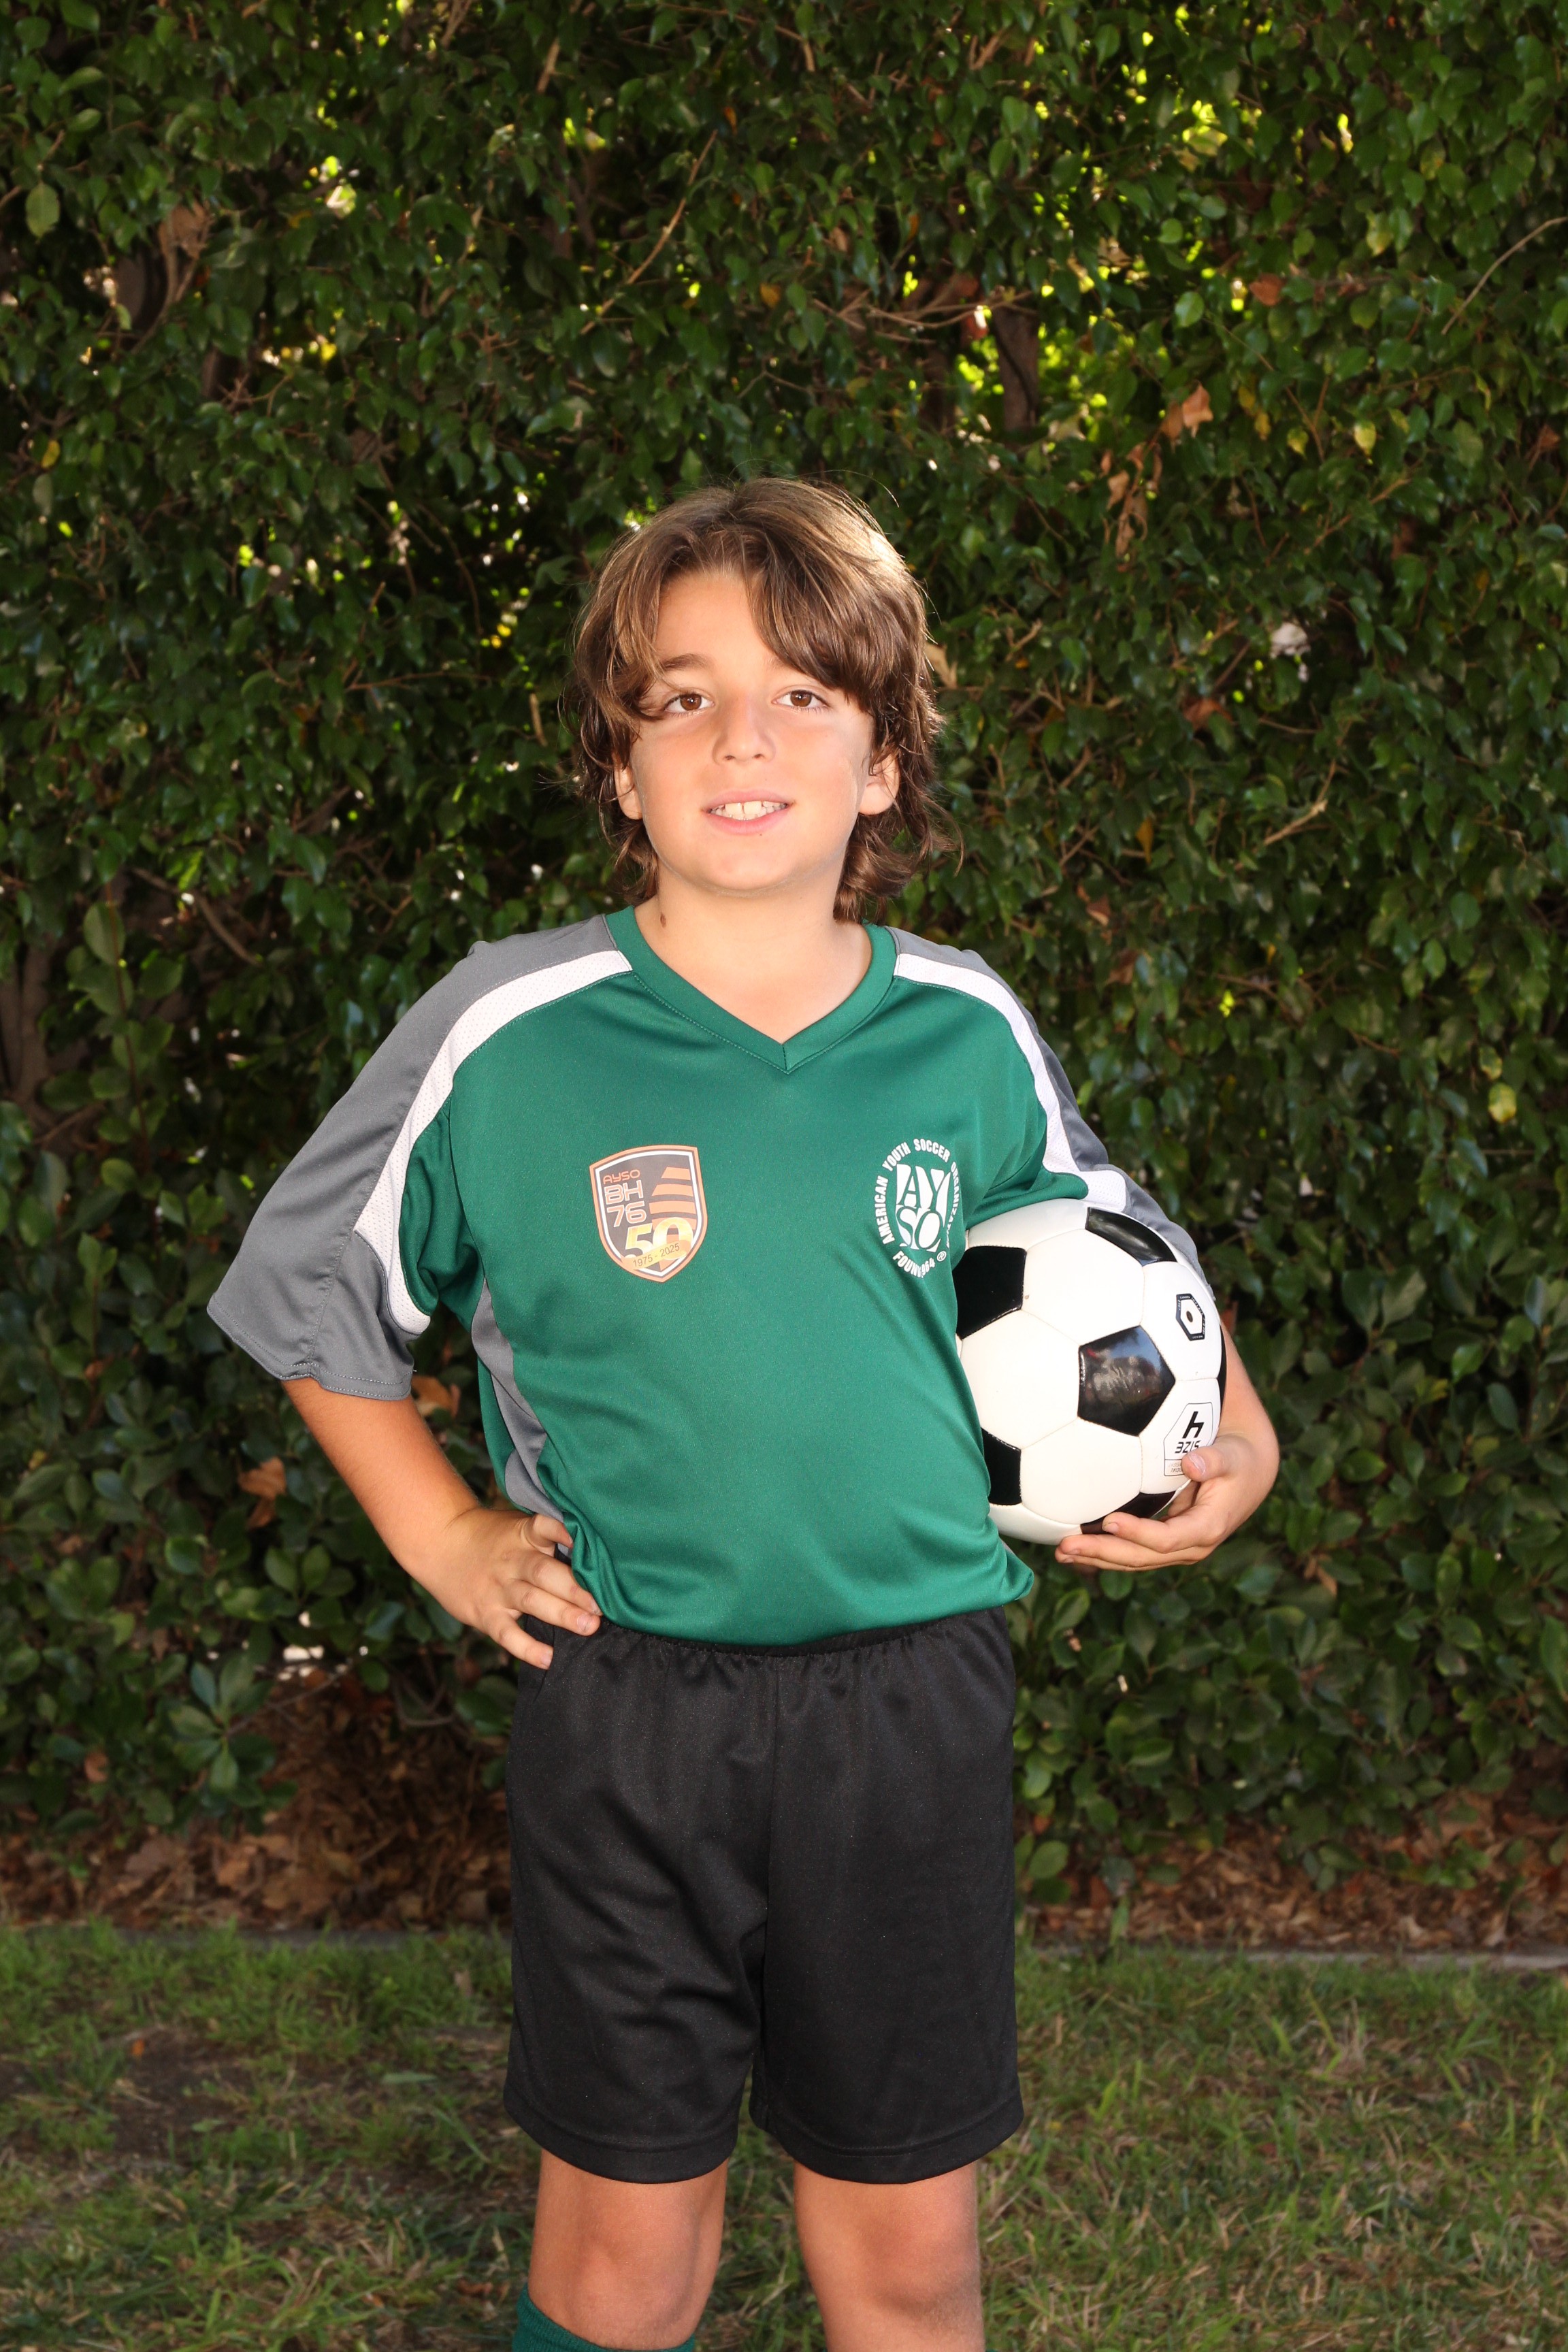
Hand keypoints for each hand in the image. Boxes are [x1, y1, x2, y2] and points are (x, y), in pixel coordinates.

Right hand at [415, 1506, 601, 1669]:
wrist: (441, 1543)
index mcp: (524, 1535)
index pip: (546, 1528)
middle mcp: (513, 1561)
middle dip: (575, 1589)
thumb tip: (594, 1549)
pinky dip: (527, 1648)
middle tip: (601, 1605)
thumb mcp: (517, 1526)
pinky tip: (548, 1658)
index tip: (589, 1542)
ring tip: (588, 1626)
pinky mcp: (486, 1613)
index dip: (566, 1533)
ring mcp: (499, 1588)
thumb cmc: (491, 1536)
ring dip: (561, 1614)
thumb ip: (548, 1536)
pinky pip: (507, 1633)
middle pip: (545, 1572)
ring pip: (532, 1601)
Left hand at [1054, 1329, 1279, 1575]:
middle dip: (1103, 1554)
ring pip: (1132, 1560)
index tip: (1108, 1521)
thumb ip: (1215, 1460)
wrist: (1248, 1475)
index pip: (1166, 1539)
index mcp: (1206, 1529)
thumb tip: (1193, 1463)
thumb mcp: (1232, 1456)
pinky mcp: (1164, 1543)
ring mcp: (1176, 1549)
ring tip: (1059, 1553)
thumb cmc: (1237, 1460)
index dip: (1136, 1533)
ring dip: (1096, 1558)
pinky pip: (1131, 1551)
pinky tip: (1075, 1547)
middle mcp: (1189, 1547)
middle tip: (1066, 1546)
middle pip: (1141, 1557)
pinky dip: (1104, 1551)